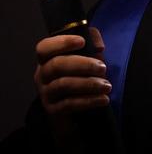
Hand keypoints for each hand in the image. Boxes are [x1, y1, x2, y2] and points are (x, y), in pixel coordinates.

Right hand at [34, 27, 110, 153]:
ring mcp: (46, 93)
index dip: (62, 42)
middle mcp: (42, 75)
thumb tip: (99, 46)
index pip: (44, 47)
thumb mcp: (86, 56)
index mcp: (47, 59)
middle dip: (83, 65)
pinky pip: (69, 104)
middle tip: (103, 68)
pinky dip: (88, 101)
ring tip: (107, 86)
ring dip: (88, 84)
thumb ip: (92, 43)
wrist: (73, 112)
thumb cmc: (80, 76)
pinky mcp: (53, 110)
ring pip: (63, 85)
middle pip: (57, 65)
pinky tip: (103, 99)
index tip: (82, 42)